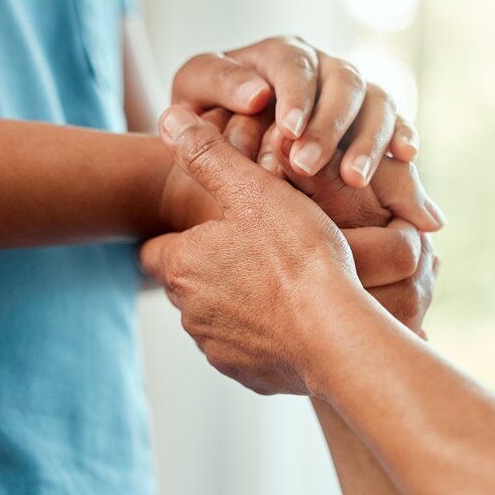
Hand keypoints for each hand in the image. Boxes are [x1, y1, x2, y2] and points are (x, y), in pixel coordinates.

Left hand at [158, 109, 440, 334]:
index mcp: (182, 266)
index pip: (156, 250)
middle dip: (215, 268)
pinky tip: (298, 315)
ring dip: (240, 302)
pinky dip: (265, 334)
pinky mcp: (249, 377)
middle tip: (260, 247)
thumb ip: (208, 153)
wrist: (338, 333)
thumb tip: (167, 117)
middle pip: (189, 285)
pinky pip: (248, 350)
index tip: (215, 227)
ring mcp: (218, 351)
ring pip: (218, 318)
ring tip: (284, 280)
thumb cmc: (299, 255)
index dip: (183, 236)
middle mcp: (190, 314)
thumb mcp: (254, 189)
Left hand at [170, 36, 419, 187]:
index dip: (296, 95)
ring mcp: (353, 94)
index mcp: (281, 53)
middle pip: (343, 81)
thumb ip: (217, 83)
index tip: (289, 131)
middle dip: (330, 124)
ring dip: (369, 139)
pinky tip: (406, 156)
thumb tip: (258, 93)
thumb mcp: (194, 91)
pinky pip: (398, 121)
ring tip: (354, 178)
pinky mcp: (373, 122)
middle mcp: (324, 67)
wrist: (224, 147)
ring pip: (376, 102)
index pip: (295, 63)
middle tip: (309, 165)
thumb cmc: (205, 115)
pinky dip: (404, 135)